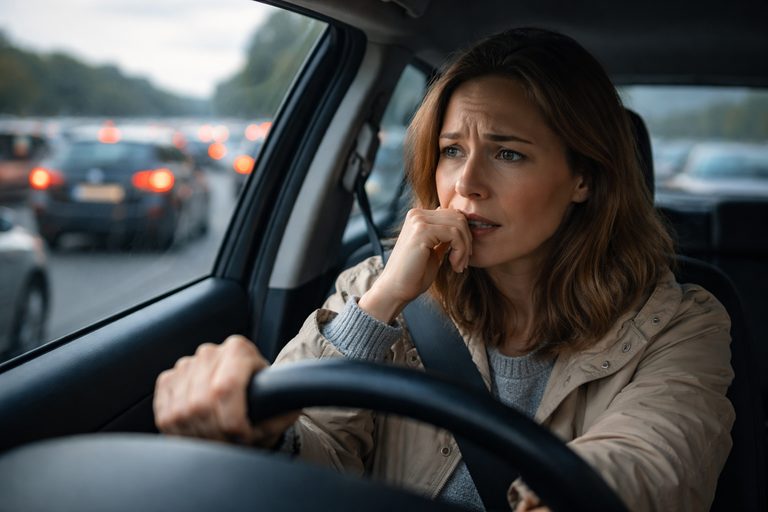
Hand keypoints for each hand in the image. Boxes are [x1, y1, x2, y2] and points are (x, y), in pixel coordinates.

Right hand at [153, 335, 298, 447]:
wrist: (243, 396)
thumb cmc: (262, 401)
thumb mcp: (280, 406)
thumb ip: (282, 411)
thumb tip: (283, 413)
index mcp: (239, 350)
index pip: (226, 387)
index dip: (233, 421)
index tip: (244, 437)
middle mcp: (210, 352)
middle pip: (201, 404)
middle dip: (217, 434)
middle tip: (231, 444)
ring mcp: (185, 365)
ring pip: (181, 412)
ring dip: (199, 437)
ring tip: (218, 441)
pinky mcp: (167, 381)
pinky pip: (165, 414)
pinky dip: (180, 433)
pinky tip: (200, 433)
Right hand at [359, 207, 470, 321]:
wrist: (396, 288)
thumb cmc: (415, 273)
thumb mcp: (434, 249)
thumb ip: (444, 235)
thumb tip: (460, 221)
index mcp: (419, 216)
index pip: (454, 214)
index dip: (465, 235)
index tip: (463, 256)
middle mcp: (417, 214)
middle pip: (458, 217)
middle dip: (467, 241)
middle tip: (463, 262)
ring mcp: (418, 221)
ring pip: (458, 226)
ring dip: (465, 248)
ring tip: (459, 266)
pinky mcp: (421, 231)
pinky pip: (454, 234)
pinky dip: (460, 251)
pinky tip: (454, 265)